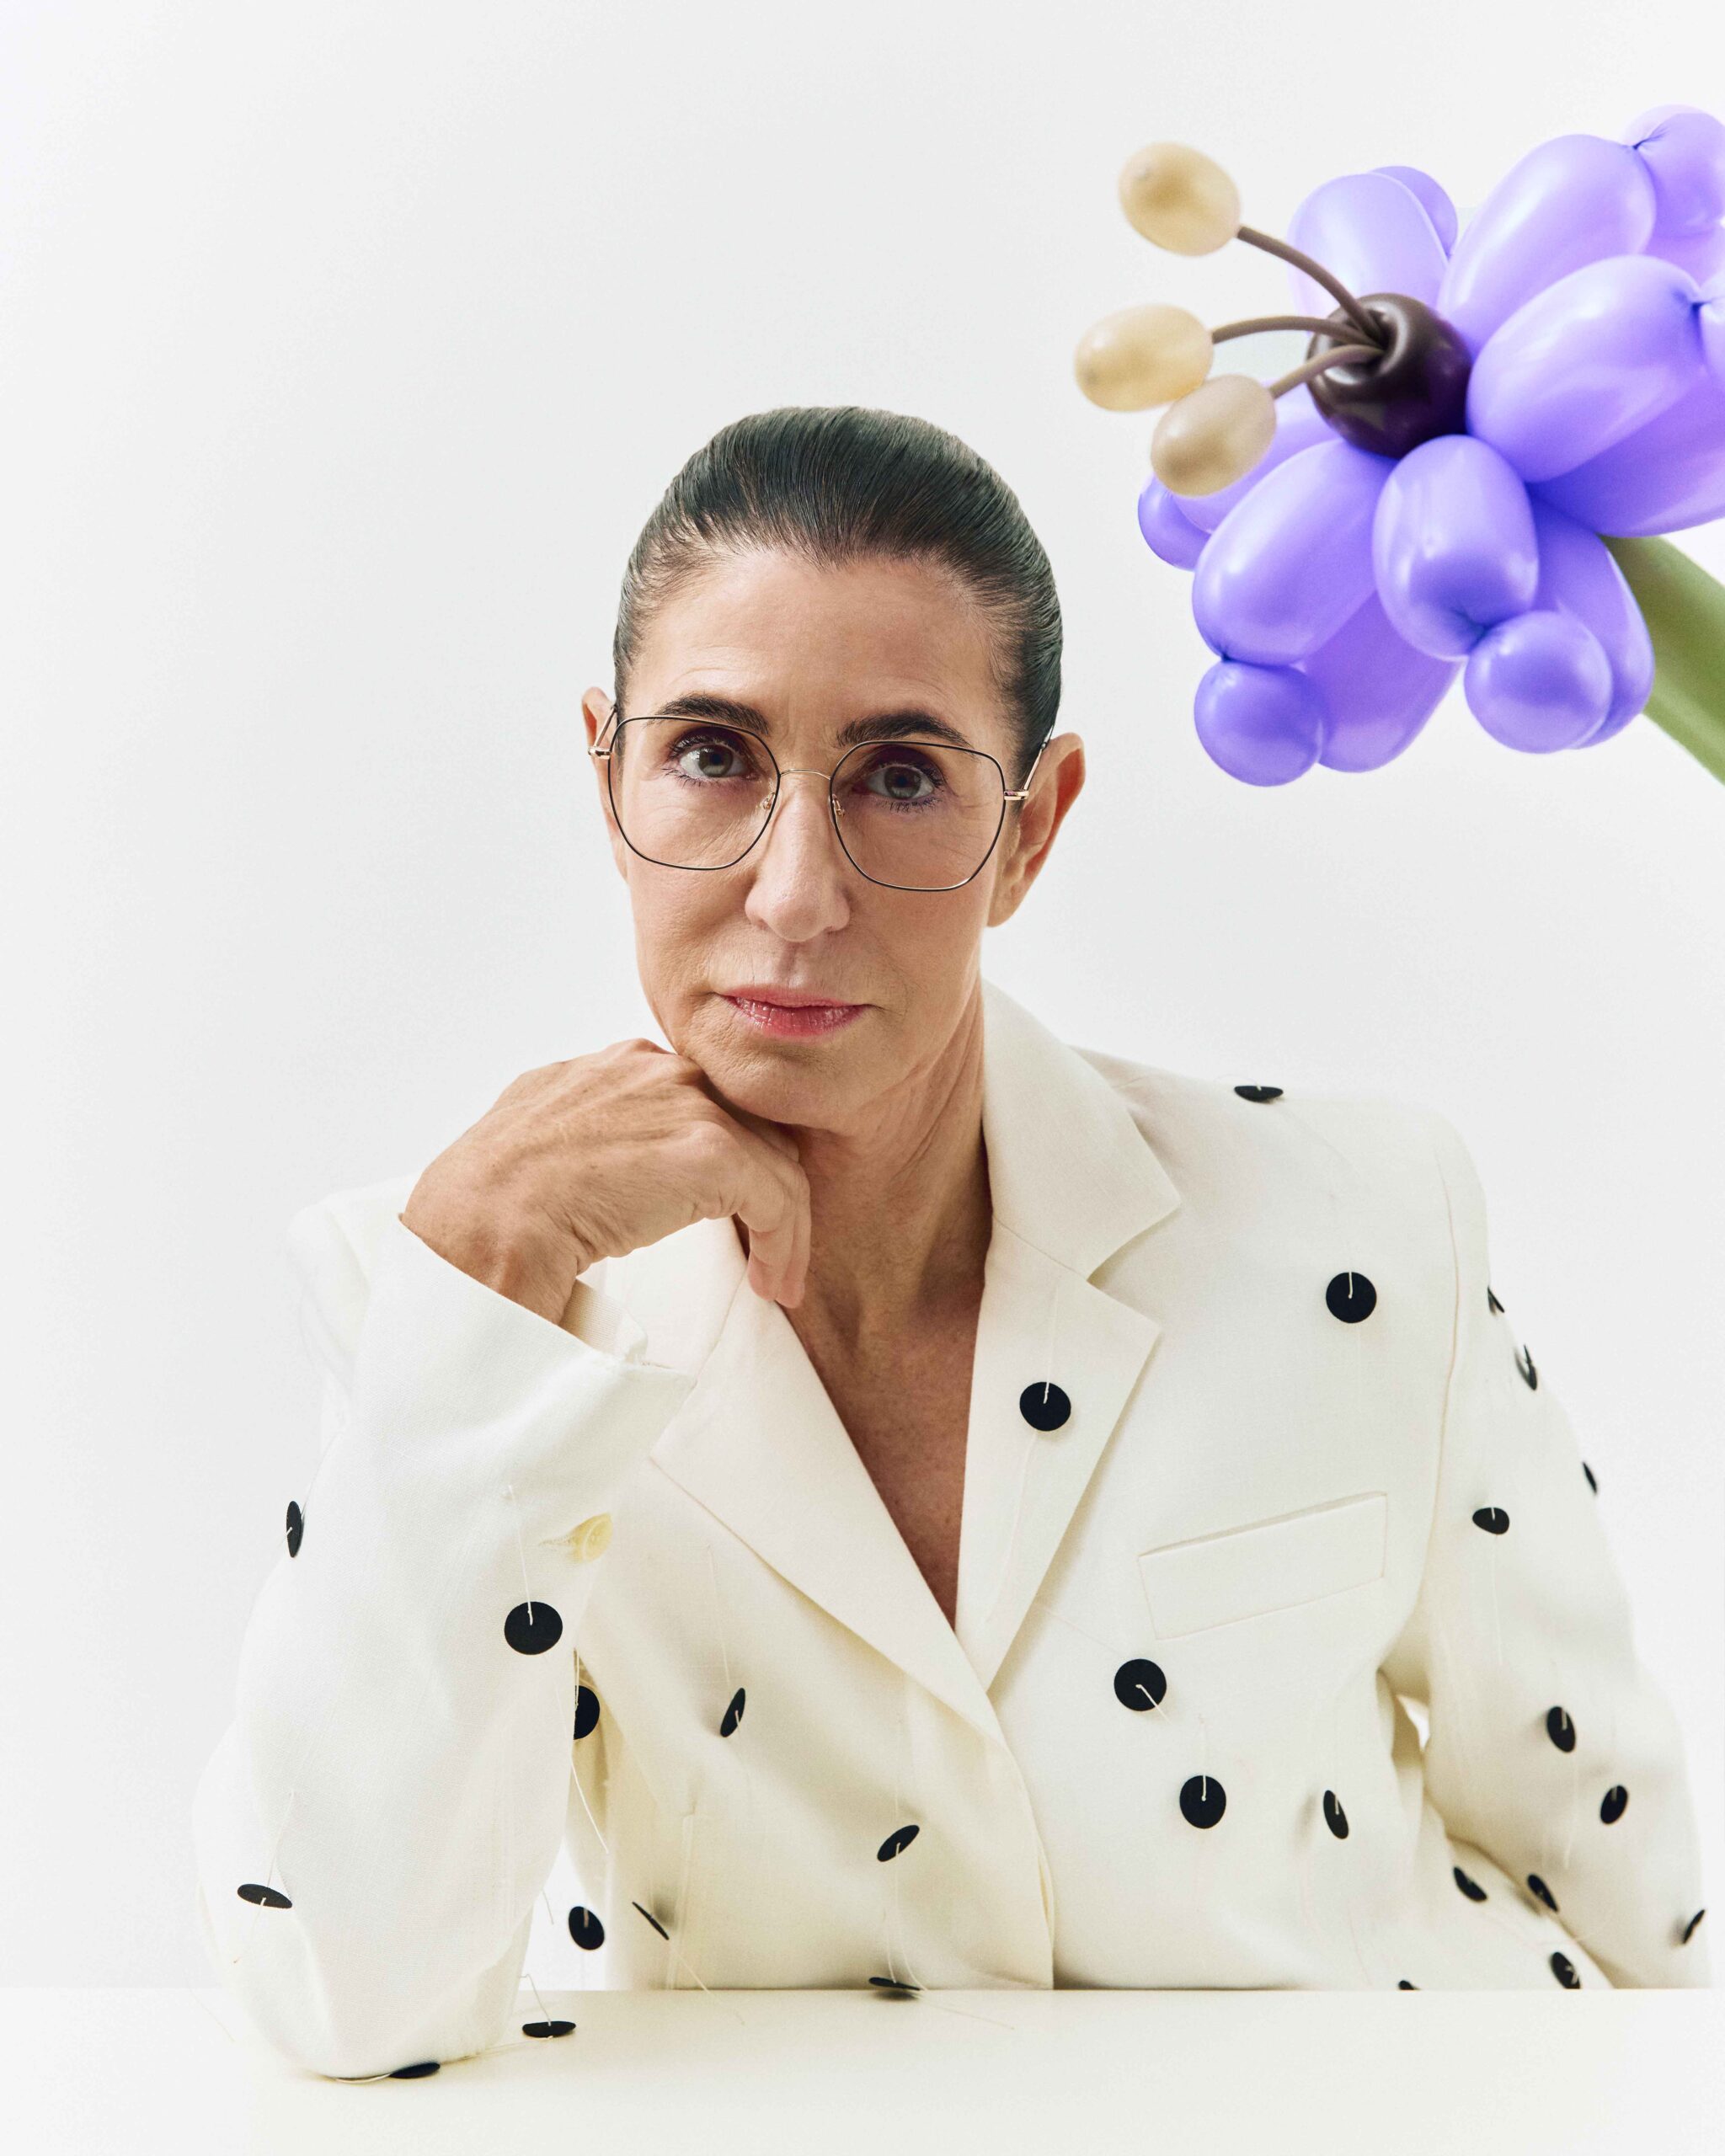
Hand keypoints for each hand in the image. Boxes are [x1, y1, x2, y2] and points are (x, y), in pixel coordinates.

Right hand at [400, 1039, 809, 1323]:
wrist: (484, 1223)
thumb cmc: (493, 1208)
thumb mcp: (540, 1147)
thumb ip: (587, 1140)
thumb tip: (605, 1176)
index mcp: (612, 1068)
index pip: (699, 1104)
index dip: (726, 1160)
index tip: (727, 1212)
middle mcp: (653, 1069)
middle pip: (745, 1124)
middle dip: (761, 1187)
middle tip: (765, 1250)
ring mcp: (684, 1104)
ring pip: (771, 1159)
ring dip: (781, 1224)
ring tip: (776, 1279)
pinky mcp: (710, 1150)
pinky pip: (776, 1195)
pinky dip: (784, 1243)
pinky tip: (774, 1282)